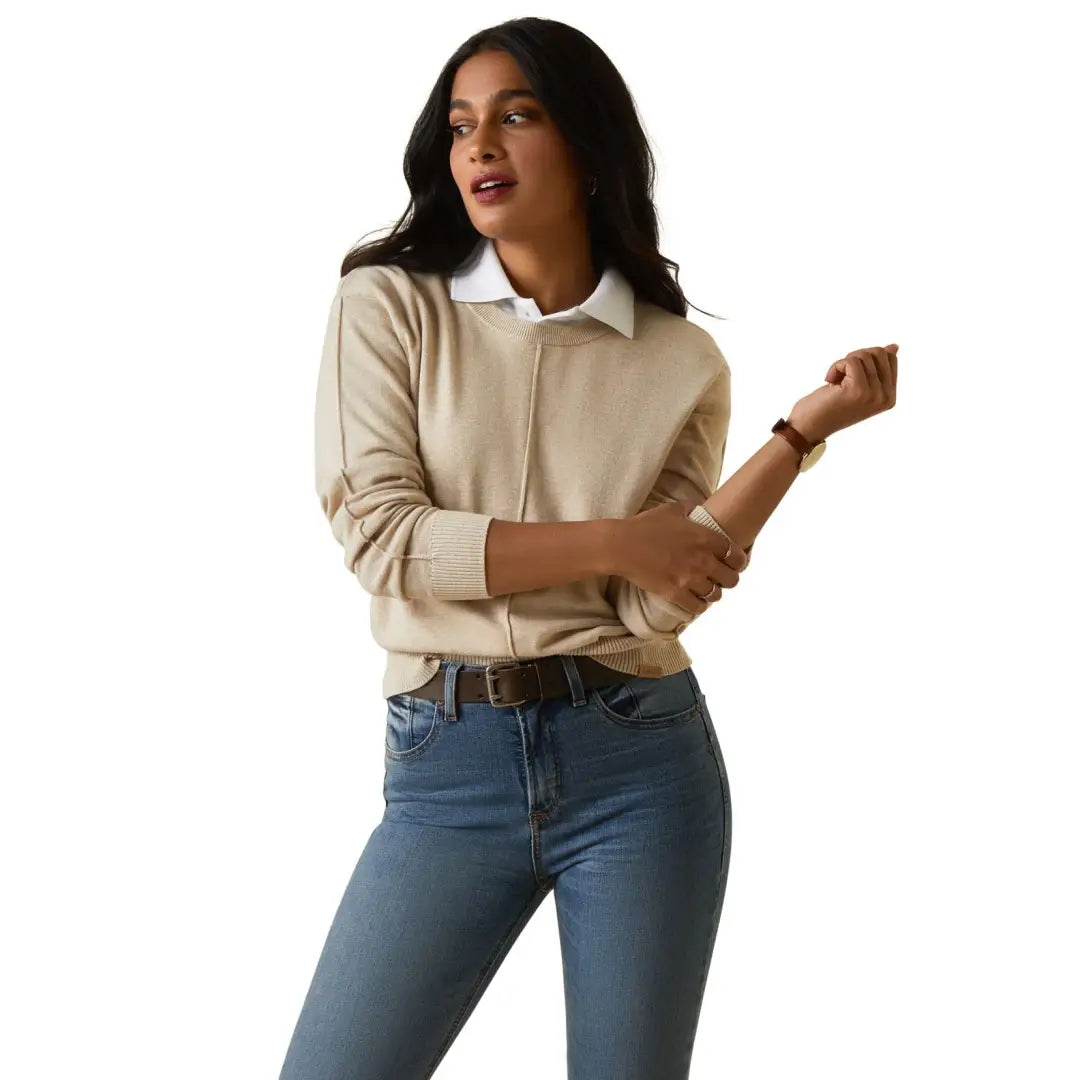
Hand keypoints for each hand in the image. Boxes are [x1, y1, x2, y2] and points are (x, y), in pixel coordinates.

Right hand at [606, 500, 749, 615]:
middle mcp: (703, 560)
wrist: (621, 546)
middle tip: (720, 579)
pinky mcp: (675, 593)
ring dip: (712, 593)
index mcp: (706, 538)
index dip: (738, 562)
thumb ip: (690, 509)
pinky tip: (694, 601)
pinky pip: (697, 607)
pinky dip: (698, 606)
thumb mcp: (671, 510)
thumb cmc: (644, 526)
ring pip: (716, 595)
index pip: (737, 556)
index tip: (734, 564)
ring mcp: (689, 579)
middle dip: (728, 580)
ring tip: (705, 590)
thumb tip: (697, 510)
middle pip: (732, 579)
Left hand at [789, 344, 898, 442]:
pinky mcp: (858, 390)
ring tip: (835, 382)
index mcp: (889, 397)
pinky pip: (850, 361)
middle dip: (855, 358)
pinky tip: (830, 381)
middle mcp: (886, 397)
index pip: (890, 358)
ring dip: (843, 363)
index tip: (850, 375)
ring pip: (864, 355)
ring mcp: (874, 395)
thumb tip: (894, 347)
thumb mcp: (858, 385)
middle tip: (841, 376)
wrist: (808, 428)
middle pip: (879, 353)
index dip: (865, 358)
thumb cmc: (829, 406)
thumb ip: (877, 369)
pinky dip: (835, 366)